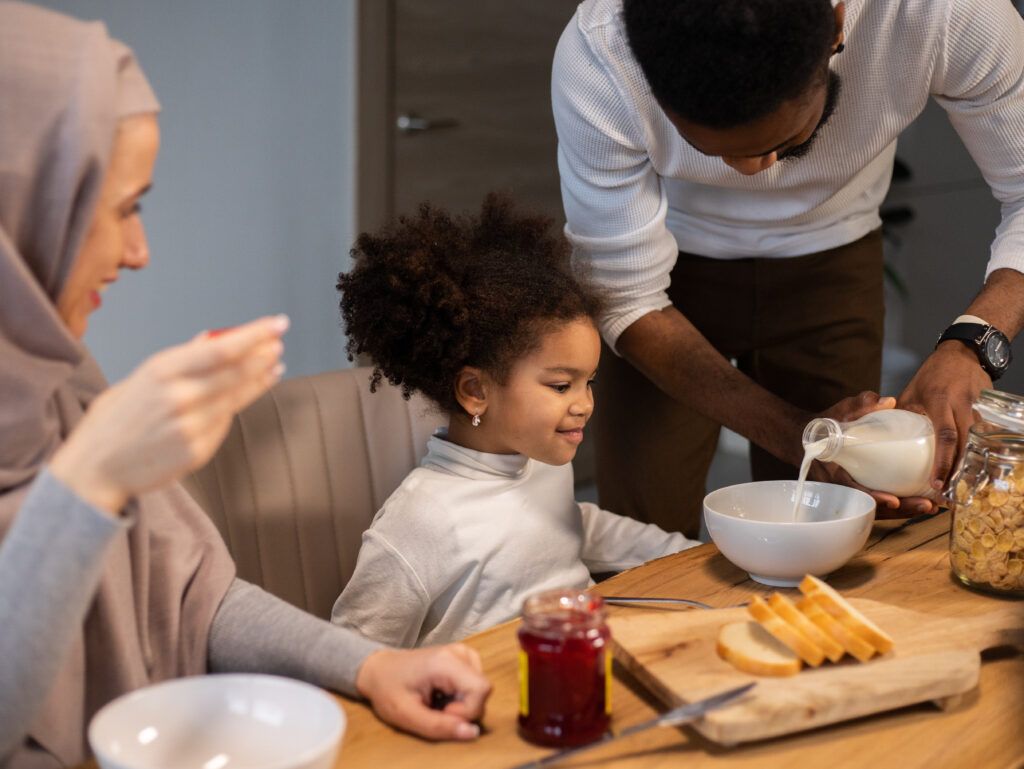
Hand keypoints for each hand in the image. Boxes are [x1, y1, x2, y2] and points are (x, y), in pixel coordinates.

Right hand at [49, 315, 288, 513]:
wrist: (95, 468)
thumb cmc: (115, 420)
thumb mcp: (141, 378)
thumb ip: (180, 359)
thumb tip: (211, 339)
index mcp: (162, 371)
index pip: (222, 349)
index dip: (255, 335)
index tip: (277, 324)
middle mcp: (179, 397)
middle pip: (236, 372)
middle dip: (263, 355)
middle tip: (278, 344)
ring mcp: (190, 426)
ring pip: (237, 398)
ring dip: (259, 380)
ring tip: (274, 367)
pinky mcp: (197, 451)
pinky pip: (224, 425)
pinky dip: (235, 408)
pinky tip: (246, 396)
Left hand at [355, 644, 491, 740]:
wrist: (378, 669)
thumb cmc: (388, 690)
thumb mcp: (408, 715)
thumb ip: (440, 726)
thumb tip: (472, 733)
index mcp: (446, 662)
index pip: (482, 689)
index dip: (467, 711)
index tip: (441, 713)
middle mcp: (459, 652)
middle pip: (482, 690)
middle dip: (462, 709)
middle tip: (434, 709)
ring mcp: (462, 653)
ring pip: (479, 689)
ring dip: (460, 704)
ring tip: (436, 702)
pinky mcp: (462, 658)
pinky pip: (473, 685)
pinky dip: (459, 697)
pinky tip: (440, 695)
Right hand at [803, 392, 931, 516]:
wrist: (806, 439)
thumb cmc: (823, 426)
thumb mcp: (840, 412)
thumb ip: (862, 404)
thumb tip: (890, 400)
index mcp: (834, 471)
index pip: (854, 490)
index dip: (874, 498)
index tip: (894, 500)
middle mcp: (842, 488)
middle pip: (872, 507)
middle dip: (901, 509)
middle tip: (927, 505)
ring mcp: (850, 493)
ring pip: (878, 510)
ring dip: (904, 511)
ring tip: (931, 506)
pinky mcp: (858, 492)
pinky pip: (878, 504)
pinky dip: (899, 506)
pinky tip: (919, 501)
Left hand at [898, 342, 988, 498]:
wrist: (964, 352)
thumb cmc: (933, 373)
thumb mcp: (912, 390)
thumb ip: (901, 412)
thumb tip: (884, 437)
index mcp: (940, 400)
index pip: (945, 435)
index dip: (942, 461)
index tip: (936, 483)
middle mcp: (962, 405)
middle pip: (965, 444)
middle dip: (958, 471)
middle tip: (950, 494)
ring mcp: (978, 407)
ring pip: (978, 442)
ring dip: (971, 466)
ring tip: (962, 488)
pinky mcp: (988, 410)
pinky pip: (986, 436)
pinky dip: (981, 454)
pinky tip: (975, 470)